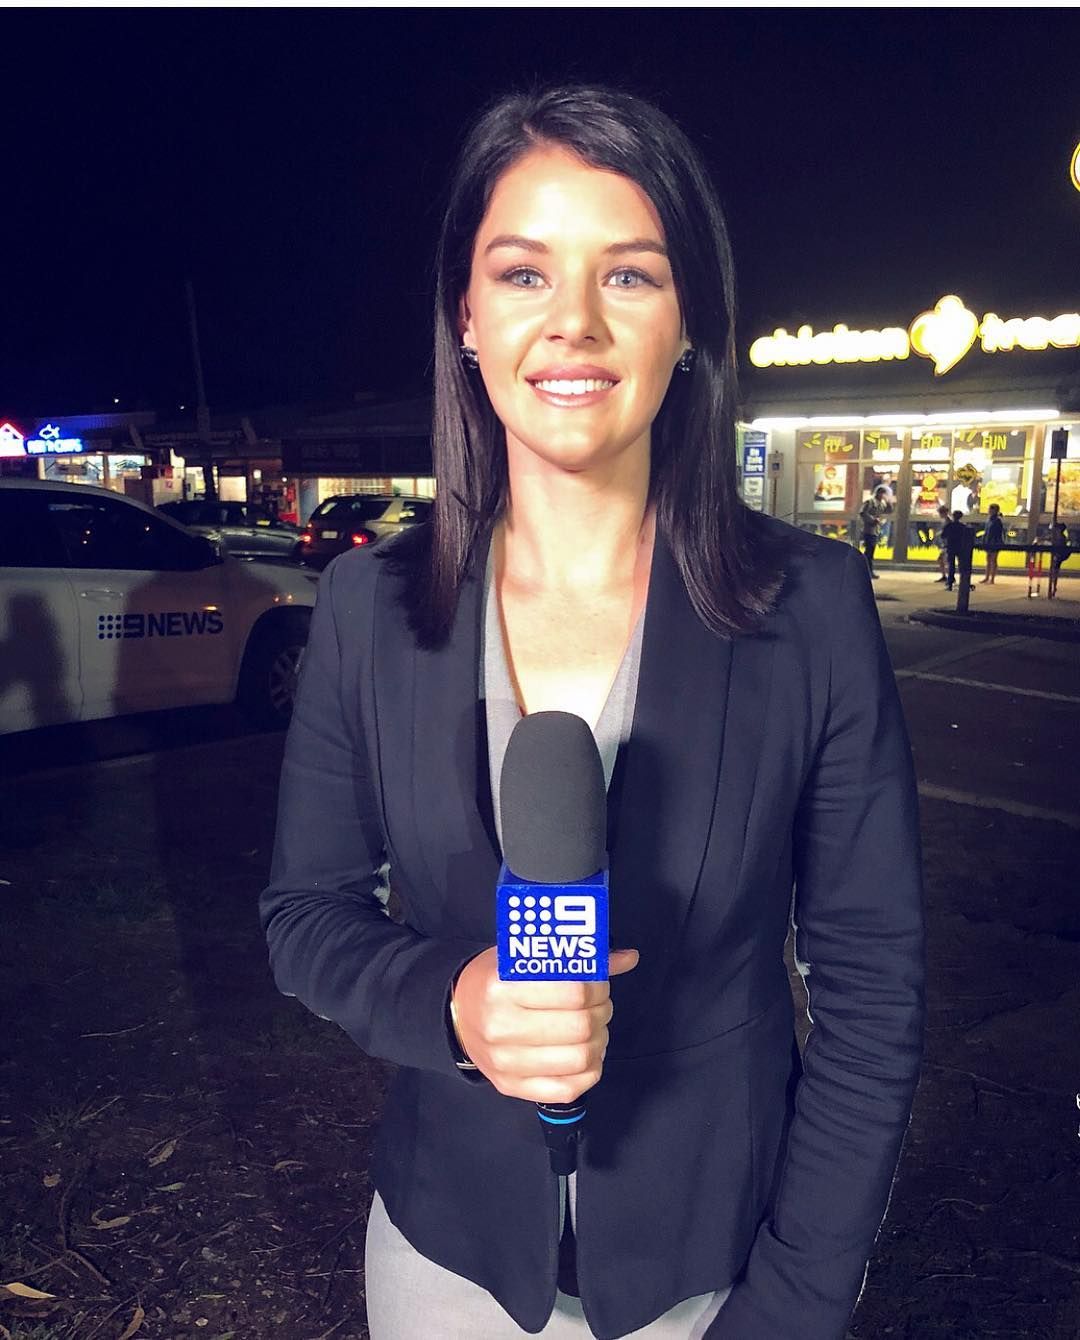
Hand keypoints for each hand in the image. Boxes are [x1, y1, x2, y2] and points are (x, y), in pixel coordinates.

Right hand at [452, 946, 639, 1102]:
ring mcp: (506, 1062)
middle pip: (581, 1027)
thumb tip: (628, 958)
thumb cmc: (495, 979)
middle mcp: (502, 1026)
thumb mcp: (525, 956)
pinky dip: (590, 1071)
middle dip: (602, 1012)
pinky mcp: (512, 1086)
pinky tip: (587, 1053)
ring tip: (594, 1027)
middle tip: (599, 1003)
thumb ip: (576, 958)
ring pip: (580, 1059)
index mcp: (503, 986)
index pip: (573, 991)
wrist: (459, 1013)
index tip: (598, 981)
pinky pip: (568, 1089)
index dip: (598, 986)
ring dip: (600, 1041)